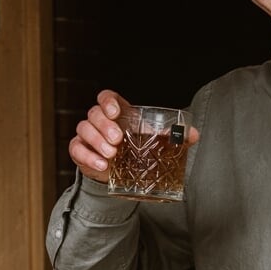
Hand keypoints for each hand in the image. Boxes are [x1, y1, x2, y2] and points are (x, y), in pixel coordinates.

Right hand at [68, 90, 199, 181]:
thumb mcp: (151, 140)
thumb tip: (194, 134)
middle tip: (118, 139)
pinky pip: (76, 149)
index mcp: (116, 112)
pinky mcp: (79, 151)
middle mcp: (99, 120)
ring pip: (84, 129)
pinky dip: (87, 156)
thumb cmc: (134, 149)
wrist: (119, 172)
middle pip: (94, 114)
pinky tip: (101, 165)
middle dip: (105, 125)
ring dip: (97, 141)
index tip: (115, 111)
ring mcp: (87, 135)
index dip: (107, 101)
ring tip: (111, 154)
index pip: (105, 97)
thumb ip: (170, 136)